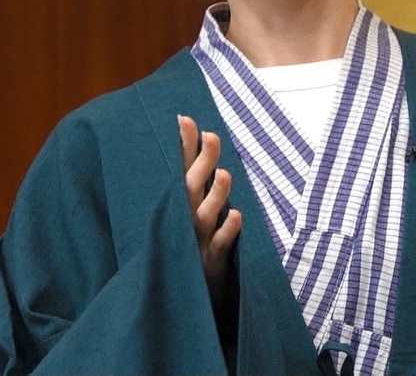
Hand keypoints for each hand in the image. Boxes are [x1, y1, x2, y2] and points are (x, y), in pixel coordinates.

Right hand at [177, 115, 242, 292]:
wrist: (178, 297)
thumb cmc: (187, 246)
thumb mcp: (189, 212)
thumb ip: (195, 181)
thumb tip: (203, 144)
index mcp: (179, 203)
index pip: (180, 168)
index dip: (183, 144)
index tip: (184, 118)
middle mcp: (184, 217)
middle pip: (192, 186)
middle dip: (201, 161)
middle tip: (212, 136)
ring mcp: (196, 239)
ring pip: (205, 214)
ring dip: (216, 194)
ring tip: (225, 173)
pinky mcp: (209, 261)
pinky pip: (220, 244)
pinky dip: (228, 231)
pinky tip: (237, 216)